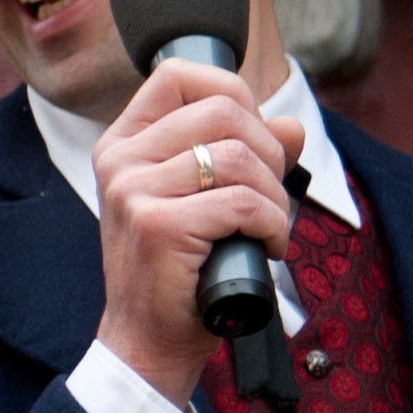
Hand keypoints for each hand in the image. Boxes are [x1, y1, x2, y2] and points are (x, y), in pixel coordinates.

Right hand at [90, 62, 303, 402]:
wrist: (150, 338)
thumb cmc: (185, 268)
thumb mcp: (211, 199)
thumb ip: (249, 154)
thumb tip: (292, 124)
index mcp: (125, 142)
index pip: (179, 73)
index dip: (234, 94)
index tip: (253, 140)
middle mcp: (120, 159)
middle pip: (223, 110)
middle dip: (269, 152)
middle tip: (270, 197)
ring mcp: (132, 190)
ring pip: (239, 157)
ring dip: (275, 197)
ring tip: (268, 229)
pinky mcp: (157, 225)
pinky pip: (244, 202)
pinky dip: (273, 226)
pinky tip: (264, 248)